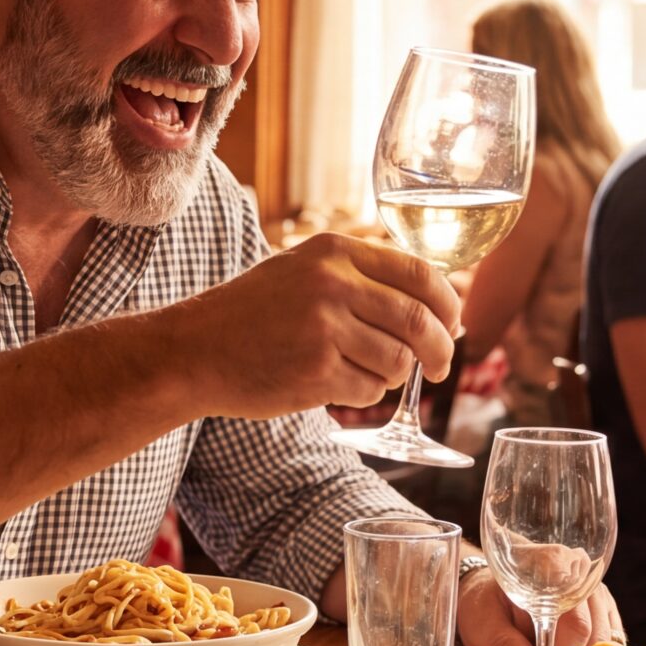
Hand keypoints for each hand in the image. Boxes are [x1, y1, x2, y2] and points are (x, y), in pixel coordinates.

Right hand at [170, 233, 460, 416]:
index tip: (452, 325)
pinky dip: (364, 394)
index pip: (421, 273)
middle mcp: (333, 283)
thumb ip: (362, 278)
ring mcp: (325, 328)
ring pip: (398, 360)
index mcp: (335, 251)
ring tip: (361, 371)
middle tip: (439, 368)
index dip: (448, 304)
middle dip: (440, 350)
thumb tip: (437, 306)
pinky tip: (334, 384)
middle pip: (419, 320)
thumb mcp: (303, 270)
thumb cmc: (252, 314)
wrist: (193, 351)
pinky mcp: (317, 372)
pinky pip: (370, 390)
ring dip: (393, 375)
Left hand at [458, 571, 623, 645]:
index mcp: (551, 567)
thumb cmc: (486, 606)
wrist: (490, 594)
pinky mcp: (602, 608)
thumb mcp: (483, 625)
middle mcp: (580, 572)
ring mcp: (594, 590)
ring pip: (606, 636)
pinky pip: (610, 638)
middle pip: (594, 629)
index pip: (574, 620)